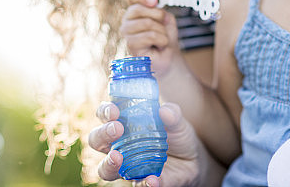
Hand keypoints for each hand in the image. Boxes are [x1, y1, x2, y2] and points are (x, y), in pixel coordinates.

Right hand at [90, 101, 204, 186]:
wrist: (192, 161)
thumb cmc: (177, 136)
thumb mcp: (178, 123)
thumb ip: (173, 116)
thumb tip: (165, 111)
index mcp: (124, 125)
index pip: (104, 116)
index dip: (104, 112)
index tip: (113, 110)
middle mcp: (119, 146)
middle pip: (97, 141)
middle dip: (102, 134)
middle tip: (116, 129)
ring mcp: (127, 167)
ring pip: (105, 169)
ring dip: (108, 163)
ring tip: (117, 157)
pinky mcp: (141, 182)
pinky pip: (138, 186)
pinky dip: (144, 184)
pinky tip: (152, 179)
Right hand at [120, 0, 180, 77]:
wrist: (168, 57)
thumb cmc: (165, 36)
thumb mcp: (166, 18)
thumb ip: (159, 8)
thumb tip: (153, 1)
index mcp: (135, 10)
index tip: (154, 0)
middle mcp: (127, 20)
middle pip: (137, 9)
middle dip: (157, 15)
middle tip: (164, 23)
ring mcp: (127, 33)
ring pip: (146, 23)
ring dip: (161, 31)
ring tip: (162, 38)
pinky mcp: (130, 45)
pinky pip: (150, 36)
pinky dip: (161, 40)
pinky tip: (159, 45)